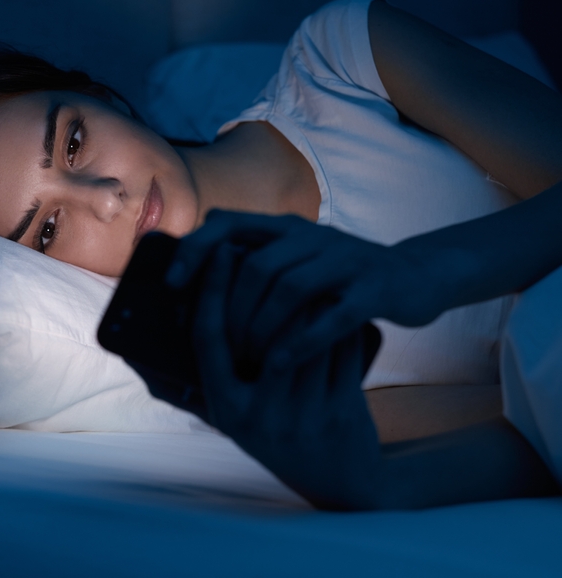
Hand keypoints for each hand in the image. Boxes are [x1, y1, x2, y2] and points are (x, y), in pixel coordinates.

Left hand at [168, 210, 447, 371]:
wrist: (417, 277)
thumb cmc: (340, 280)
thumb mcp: (297, 260)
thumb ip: (254, 263)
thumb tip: (194, 282)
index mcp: (286, 229)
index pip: (227, 223)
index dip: (195, 251)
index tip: (170, 285)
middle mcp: (312, 237)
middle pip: (256, 265)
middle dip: (228, 308)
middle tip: (215, 344)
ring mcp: (345, 260)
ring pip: (290, 288)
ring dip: (261, 327)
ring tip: (245, 359)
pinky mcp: (374, 289)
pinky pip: (332, 315)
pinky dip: (301, 341)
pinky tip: (279, 365)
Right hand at [194, 243, 384, 509]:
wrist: (336, 480)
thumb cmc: (271, 437)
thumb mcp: (225, 418)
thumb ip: (182, 389)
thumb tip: (132, 353)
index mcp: (224, 407)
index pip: (208, 336)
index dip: (210, 288)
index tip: (218, 250)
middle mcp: (259, 413)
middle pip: (262, 328)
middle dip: (266, 284)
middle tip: (266, 252)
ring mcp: (302, 413)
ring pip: (303, 332)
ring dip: (305, 296)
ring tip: (301, 274)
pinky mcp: (342, 408)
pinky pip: (340, 349)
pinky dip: (336, 320)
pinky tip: (335, 302)